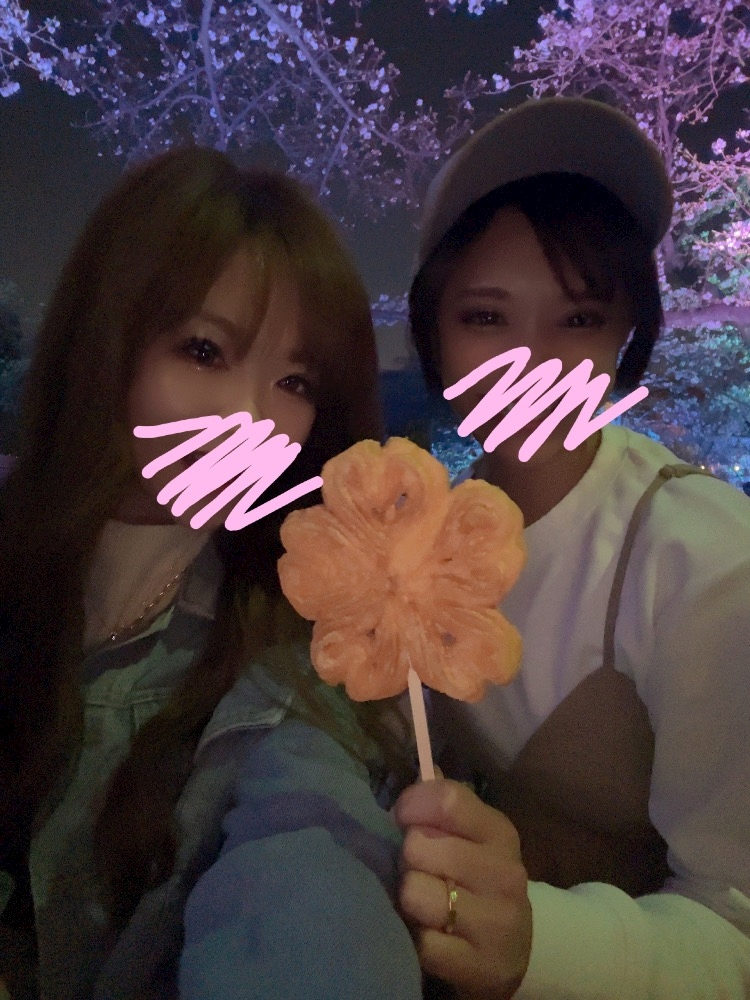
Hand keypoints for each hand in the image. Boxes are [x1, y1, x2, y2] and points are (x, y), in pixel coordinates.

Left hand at [393, 775, 531, 999]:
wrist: (513, 950)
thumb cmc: (477, 880)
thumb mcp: (471, 837)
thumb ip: (445, 803)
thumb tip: (424, 766)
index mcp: (500, 833)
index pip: (447, 799)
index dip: (413, 804)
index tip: (403, 817)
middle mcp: (504, 874)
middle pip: (420, 846)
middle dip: (408, 857)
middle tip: (421, 869)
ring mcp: (496, 923)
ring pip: (415, 893)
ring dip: (410, 899)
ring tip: (425, 903)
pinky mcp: (480, 966)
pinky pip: (422, 943)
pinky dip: (418, 940)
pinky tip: (433, 936)